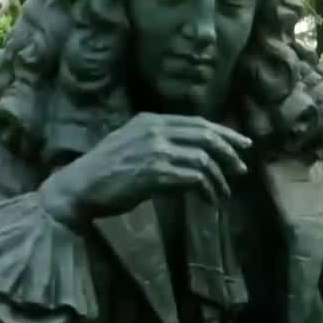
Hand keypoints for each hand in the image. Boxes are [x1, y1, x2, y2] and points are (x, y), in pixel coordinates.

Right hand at [38, 112, 250, 225]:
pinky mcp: (156, 172)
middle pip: (206, 136)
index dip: (225, 133)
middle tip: (242, 169)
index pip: (198, 122)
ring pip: (204, 158)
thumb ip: (160, 141)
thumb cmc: (104, 170)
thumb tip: (195, 152)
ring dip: (219, 178)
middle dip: (229, 152)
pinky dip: (207, 190)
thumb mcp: (131, 143)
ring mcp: (156, 150)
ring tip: (223, 193)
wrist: (79, 187)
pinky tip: (209, 201)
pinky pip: (194, 179)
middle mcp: (154, 130)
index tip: (243, 145)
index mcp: (150, 120)